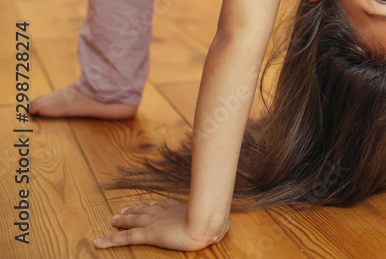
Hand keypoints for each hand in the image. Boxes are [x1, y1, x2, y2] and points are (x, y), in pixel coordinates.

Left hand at [94, 199, 227, 250]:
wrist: (206, 223)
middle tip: (123, 210)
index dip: (153, 206)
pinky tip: (98, 243)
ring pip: (133, 221)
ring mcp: (155, 223)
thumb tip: (224, 224)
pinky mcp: (148, 234)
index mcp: (179, 209)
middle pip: (145, 210)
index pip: (162, 206)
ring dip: (122, 220)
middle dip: (134, 210)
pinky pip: (125, 238)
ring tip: (113, 219)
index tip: (148, 205)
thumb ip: (215, 221)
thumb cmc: (214, 222)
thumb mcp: (216, 220)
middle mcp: (165, 213)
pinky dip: (110, 240)